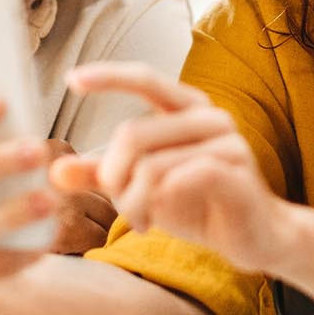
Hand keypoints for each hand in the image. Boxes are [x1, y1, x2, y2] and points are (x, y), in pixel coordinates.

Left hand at [54, 62, 297, 273]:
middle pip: (133, 135)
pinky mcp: (236, 173)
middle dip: (112, 177)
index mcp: (189, 109)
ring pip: (151, 166)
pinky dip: (157, 205)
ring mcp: (228, 143)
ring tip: (139, 221)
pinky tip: (158, 222)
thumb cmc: (201, 205)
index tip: (71, 80)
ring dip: (132, 202)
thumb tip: (56, 171)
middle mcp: (210, 118)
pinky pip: (179, 181)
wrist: (257, 238)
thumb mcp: (145, 188)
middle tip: (118, 204)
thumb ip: (105, 176)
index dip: (109, 76)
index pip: (146, 79)